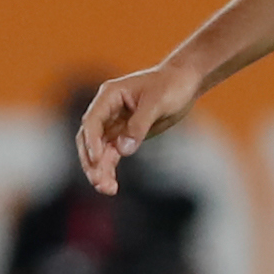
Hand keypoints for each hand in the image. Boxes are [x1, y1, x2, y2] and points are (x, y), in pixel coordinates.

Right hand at [76, 64, 200, 195]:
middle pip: (89, 139)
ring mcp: (114, 124)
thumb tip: (123, 150)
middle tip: (98, 181)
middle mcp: (107, 110)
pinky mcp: (124, 135)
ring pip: (99, 151)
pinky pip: (111, 155)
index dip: (91, 141)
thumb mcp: (157, 102)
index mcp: (110, 95)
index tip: (97, 160)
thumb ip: (139, 124)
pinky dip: (109, 170)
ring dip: (99, 170)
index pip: (93, 121)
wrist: (183, 83)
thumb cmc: (170, 86)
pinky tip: (111, 186)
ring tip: (106, 190)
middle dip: (92, 161)